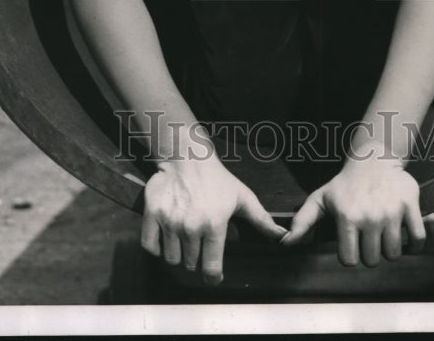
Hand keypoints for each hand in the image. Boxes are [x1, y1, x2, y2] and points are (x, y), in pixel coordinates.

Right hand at [141, 155, 285, 284]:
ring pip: (171, 259)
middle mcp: (191, 227)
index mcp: (215, 225)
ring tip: (184, 239)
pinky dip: (156, 247)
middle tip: (199, 244)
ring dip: (177, 254)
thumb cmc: (218, 179)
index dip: (213, 277)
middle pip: (190, 264)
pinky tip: (166, 236)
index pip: (211, 268)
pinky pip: (150, 247)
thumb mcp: (243, 198)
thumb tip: (283, 237)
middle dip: (196, 259)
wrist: (187, 157)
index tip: (213, 276)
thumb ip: (261, 221)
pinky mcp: (152, 215)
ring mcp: (170, 222)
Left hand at [281, 156, 425, 266]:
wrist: (373, 157)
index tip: (352, 243)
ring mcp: (391, 212)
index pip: (349, 260)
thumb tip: (285, 243)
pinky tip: (404, 234)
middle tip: (368, 236)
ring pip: (393, 253)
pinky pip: (417, 240)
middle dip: (370, 252)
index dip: (350, 255)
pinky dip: (414, 244)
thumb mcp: (321, 199)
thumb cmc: (345, 184)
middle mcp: (369, 216)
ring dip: (390, 248)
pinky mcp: (410, 206)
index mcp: (346, 217)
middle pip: (372, 260)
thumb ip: (303, 222)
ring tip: (383, 233)